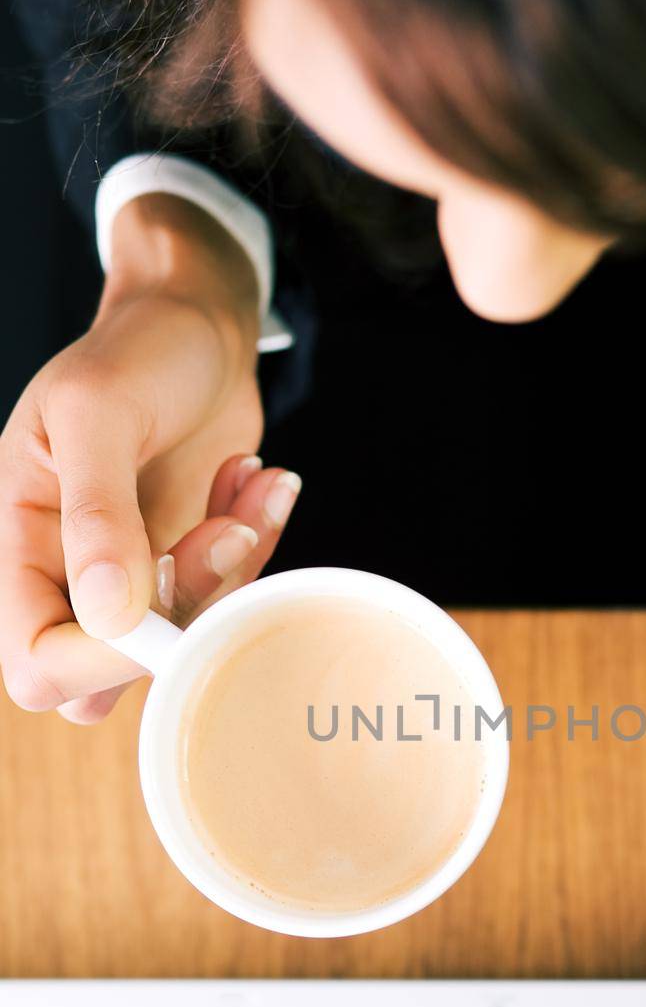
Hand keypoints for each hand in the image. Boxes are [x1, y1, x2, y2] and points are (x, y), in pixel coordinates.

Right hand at [0, 193, 301, 721]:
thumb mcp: (101, 410)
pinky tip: (260, 485)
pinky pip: (231, 604)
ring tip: (254, 486)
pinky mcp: (192, 572)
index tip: (166, 585)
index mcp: (19, 539)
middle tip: (222, 531)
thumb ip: (98, 512)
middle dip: (183, 616)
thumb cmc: (138, 351)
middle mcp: (70, 575)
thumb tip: (106, 612)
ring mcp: (134, 581)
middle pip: (110, 678)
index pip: (35, 660)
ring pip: (183, 644)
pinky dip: (258, 550)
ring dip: (235, 573)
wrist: (199, 328)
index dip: (101, 656)